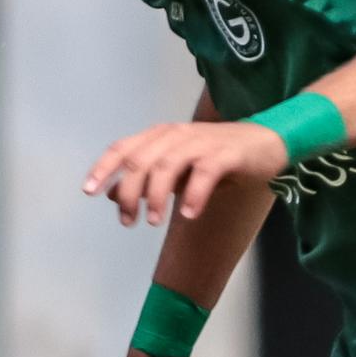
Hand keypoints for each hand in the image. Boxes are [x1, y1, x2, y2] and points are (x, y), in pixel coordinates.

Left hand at [83, 118, 288, 227]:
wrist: (267, 142)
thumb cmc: (219, 158)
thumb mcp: (178, 169)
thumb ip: (148, 179)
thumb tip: (113, 195)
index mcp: (161, 136)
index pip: (124, 148)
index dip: (104, 169)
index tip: (88, 192)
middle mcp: (177, 135)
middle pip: (140, 160)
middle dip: (129, 192)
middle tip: (129, 222)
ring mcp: (201, 142)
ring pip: (167, 165)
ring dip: (156, 196)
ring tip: (154, 221)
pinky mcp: (226, 154)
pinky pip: (204, 172)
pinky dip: (193, 194)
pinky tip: (188, 214)